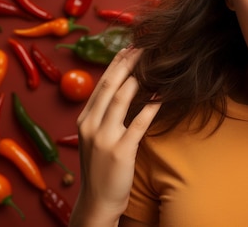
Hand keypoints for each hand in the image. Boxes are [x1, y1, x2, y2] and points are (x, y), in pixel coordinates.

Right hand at [70, 48, 160, 226]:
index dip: (116, 62)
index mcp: (85, 118)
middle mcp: (91, 124)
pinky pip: (139, 123)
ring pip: (121, 98)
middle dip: (127, 62)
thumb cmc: (102, 167)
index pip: (102, 83)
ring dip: (139, 78)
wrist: (97, 201)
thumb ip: (106, 115)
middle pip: (110, 84)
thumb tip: (125, 88)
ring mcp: (104, 137)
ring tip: (154, 63)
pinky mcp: (120, 150)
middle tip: (144, 45)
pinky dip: (151, 106)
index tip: (130, 46)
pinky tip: (162, 95)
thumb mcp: (97, 137)